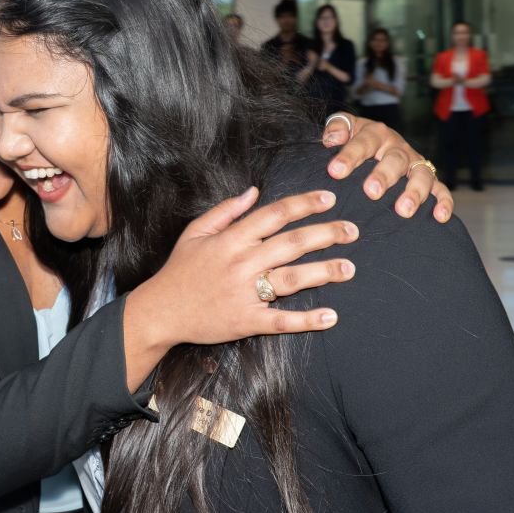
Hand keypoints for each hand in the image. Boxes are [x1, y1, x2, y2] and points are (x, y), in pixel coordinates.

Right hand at [126, 189, 355, 356]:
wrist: (160, 311)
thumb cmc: (179, 271)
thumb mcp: (195, 233)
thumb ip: (226, 211)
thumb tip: (254, 191)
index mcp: (231, 239)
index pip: (274, 215)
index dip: (304, 204)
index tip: (329, 199)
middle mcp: (241, 263)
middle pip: (292, 243)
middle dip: (325, 234)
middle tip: (353, 230)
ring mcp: (245, 293)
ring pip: (291, 278)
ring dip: (324, 272)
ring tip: (349, 268)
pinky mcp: (246, 321)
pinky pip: (281, 321)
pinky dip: (306, 320)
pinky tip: (330, 316)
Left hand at [322, 112, 452, 221]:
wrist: (377, 142)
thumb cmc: (357, 140)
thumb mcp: (346, 128)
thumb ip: (336, 128)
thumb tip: (331, 140)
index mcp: (376, 133)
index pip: (363, 142)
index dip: (350, 156)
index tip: (335, 171)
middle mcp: (398, 147)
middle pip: (395, 159)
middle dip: (384, 175)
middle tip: (371, 192)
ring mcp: (415, 163)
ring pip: (421, 175)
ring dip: (414, 192)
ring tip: (403, 210)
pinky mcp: (429, 178)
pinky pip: (440, 189)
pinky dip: (443, 201)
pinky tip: (439, 216)